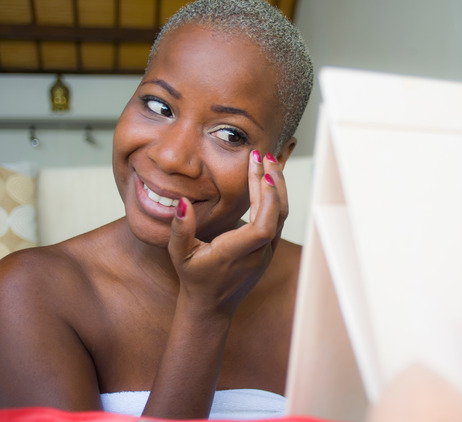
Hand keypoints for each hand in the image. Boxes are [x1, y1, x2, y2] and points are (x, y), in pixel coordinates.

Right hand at [166, 150, 287, 317]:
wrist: (211, 306)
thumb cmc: (194, 279)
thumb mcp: (179, 255)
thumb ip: (180, 230)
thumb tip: (182, 203)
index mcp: (236, 254)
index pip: (262, 228)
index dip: (267, 202)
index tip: (263, 175)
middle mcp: (257, 254)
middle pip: (277, 215)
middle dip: (273, 183)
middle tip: (263, 156)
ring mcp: (267, 252)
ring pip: (282, 216)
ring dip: (277, 188)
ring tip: (268, 162)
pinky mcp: (269, 249)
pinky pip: (278, 219)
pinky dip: (275, 198)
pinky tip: (269, 180)